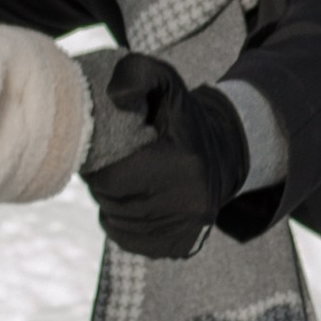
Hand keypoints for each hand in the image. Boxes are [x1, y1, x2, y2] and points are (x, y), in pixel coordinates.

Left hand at [77, 50, 250, 259]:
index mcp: (182, 164)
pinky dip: (122, 221)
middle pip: (113, 201)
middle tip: (115, 162)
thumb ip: (136, 73)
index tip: (105, 148)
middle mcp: (189, 204)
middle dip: (104, 181)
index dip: (98, 163)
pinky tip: (136, 199)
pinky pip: (127, 238)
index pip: (111, 176)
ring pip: (117, 222)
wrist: (222, 154)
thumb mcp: (164, 83)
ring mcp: (185, 230)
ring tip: (127, 178)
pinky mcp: (179, 247)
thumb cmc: (181, 118)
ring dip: (111, 201)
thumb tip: (115, 97)